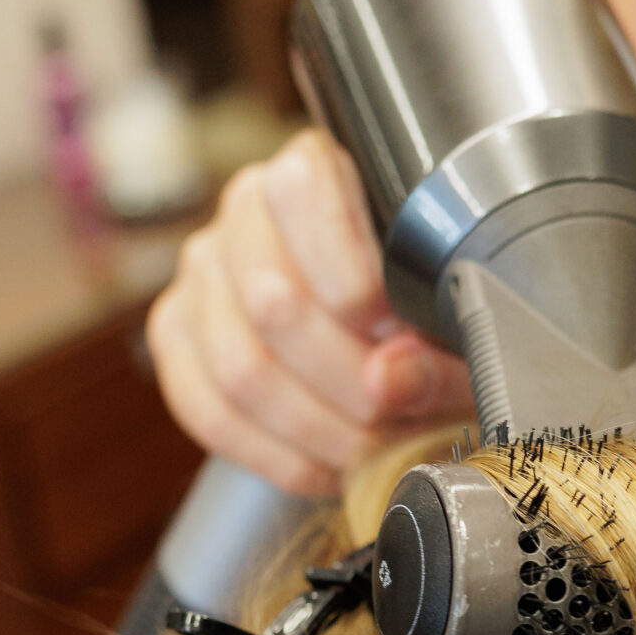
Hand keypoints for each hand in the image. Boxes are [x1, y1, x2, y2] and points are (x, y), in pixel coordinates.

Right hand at [147, 131, 472, 496]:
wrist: (389, 345)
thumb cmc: (432, 321)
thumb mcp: (459, 334)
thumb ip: (438, 359)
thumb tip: (389, 379)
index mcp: (315, 168)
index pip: (302, 197)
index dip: (352, 280)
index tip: (399, 335)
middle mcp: (245, 208)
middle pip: (271, 301)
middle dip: (345, 381)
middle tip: (395, 417)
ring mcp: (202, 272)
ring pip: (239, 367)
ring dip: (315, 430)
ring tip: (371, 449)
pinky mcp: (176, 335)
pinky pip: (208, 411)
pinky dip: (276, 456)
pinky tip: (327, 466)